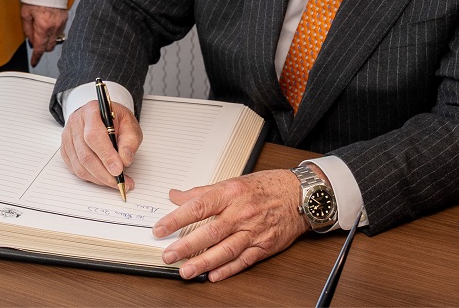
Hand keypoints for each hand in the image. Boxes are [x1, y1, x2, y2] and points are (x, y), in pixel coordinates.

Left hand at [20, 3, 66, 66]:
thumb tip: (30, 40)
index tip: (34, 62)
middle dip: (42, 48)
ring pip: (55, 40)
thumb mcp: (25, 14)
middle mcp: (54, 27)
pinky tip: (48, 26)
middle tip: (35, 42)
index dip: (36, 57)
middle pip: (49, 47)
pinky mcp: (65, 19)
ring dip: (48, 40)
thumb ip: (27, 29)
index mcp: (43, 27)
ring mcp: (61, 24)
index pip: (40, 48)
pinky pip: (60, 32)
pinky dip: (54, 33)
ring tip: (41, 31)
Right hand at [60, 101, 142, 193]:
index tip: (119, 170)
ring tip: (115, 182)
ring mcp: (68, 136)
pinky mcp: (65, 149)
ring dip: (99, 178)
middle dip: (104, 173)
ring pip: (80, 165)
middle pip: (85, 154)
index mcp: (91, 111)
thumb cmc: (115, 120)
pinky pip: (76, 169)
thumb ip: (130, 141)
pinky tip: (103, 178)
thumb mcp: (130, 124)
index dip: (106, 155)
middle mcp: (76, 123)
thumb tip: (124, 160)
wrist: (103, 117)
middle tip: (120, 182)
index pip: (94, 136)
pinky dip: (91, 178)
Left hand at [154, 169, 306, 280]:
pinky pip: (244, 260)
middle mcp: (241, 213)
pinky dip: (228, 269)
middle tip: (168, 255)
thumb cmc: (265, 186)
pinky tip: (213, 275)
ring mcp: (253, 231)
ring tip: (186, 271)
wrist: (299, 195)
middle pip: (210, 232)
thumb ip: (202, 192)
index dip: (177, 219)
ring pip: (225, 250)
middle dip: (186, 246)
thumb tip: (176, 196)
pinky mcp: (264, 246)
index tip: (160, 229)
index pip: (198, 207)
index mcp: (230, 193)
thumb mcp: (232, 182)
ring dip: (204, 262)